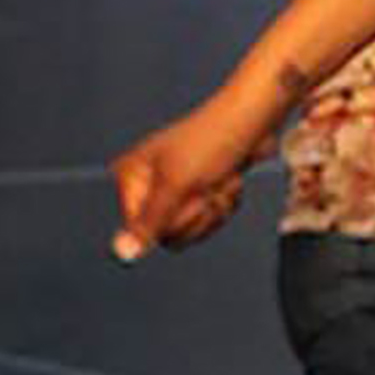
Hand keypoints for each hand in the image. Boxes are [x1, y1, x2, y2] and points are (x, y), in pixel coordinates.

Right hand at [108, 92, 272, 259]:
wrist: (253, 121)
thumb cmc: (212, 141)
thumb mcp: (177, 185)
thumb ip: (149, 223)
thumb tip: (121, 253)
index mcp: (130, 178)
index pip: (142, 231)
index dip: (172, 220)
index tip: (186, 196)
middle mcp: (148, 185)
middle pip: (171, 234)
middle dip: (198, 213)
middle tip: (206, 186)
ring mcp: (177, 190)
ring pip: (194, 229)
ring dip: (216, 209)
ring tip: (219, 181)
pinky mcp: (201, 193)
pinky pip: (211, 220)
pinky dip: (226, 203)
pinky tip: (228, 181)